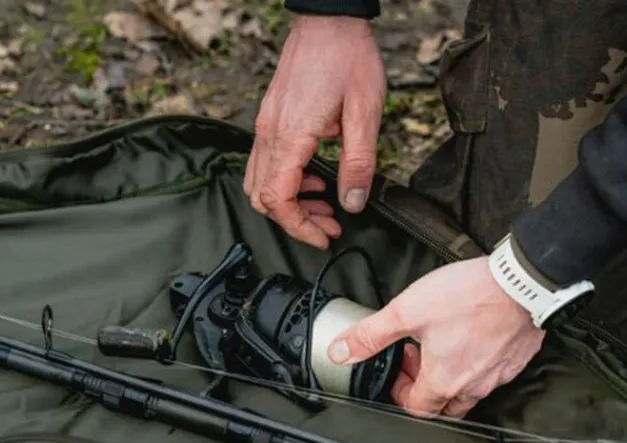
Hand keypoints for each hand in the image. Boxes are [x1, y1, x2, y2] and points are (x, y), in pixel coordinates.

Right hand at [244, 15, 385, 248]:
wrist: (329, 18)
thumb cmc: (347, 58)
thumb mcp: (365, 114)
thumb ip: (359, 164)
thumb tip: (353, 203)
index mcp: (290, 137)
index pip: (278, 200)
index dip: (300, 227)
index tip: (324, 237)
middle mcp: (269, 134)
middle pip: (263, 198)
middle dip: (296, 220)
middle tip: (328, 225)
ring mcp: (266, 127)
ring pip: (261, 183)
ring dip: (290, 202)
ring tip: (325, 204)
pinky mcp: (271, 120)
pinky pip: (266, 163)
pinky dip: (286, 181)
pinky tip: (315, 178)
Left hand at [327, 256, 545, 416]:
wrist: (521, 282)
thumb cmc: (470, 297)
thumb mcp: (406, 312)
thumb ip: (370, 335)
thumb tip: (341, 351)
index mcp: (443, 382)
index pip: (416, 410)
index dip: (400, 394)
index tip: (398, 371)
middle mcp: (472, 386)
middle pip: (443, 408)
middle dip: (424, 391)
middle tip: (418, 362)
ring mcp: (498, 376)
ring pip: (469, 394)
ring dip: (451, 379)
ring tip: (442, 348)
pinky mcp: (516, 360)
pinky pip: (493, 376)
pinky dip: (477, 366)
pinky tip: (472, 340)